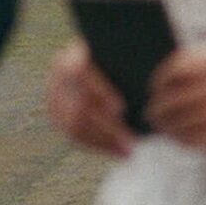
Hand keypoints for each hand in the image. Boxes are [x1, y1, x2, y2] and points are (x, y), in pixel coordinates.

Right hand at [46, 40, 134, 158]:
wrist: (100, 59)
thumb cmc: (122, 55)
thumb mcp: (126, 53)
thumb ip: (132, 60)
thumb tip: (151, 67)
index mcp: (73, 54)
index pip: (80, 72)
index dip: (99, 91)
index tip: (121, 109)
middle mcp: (58, 77)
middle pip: (77, 107)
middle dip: (106, 128)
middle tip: (132, 143)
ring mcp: (55, 98)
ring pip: (73, 127)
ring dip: (103, 141)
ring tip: (129, 150)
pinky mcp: (57, 116)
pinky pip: (74, 137)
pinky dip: (97, 145)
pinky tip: (119, 151)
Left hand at [148, 46, 205, 150]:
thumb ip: (203, 60)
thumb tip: (163, 79)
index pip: (180, 67)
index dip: (159, 80)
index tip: (150, 89)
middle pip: (181, 98)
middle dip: (159, 109)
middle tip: (148, 115)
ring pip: (191, 122)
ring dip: (170, 128)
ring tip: (162, 129)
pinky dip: (188, 141)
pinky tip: (180, 139)